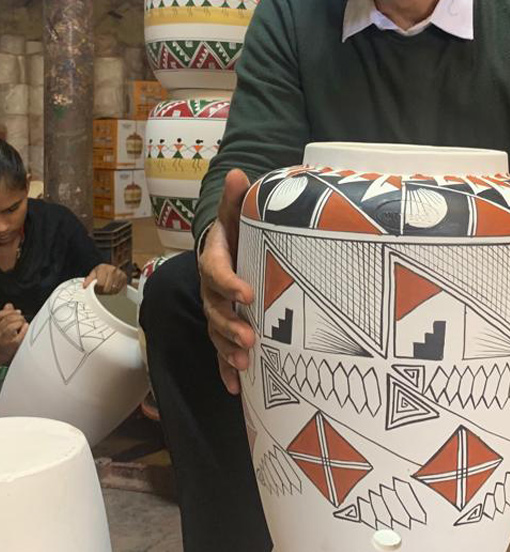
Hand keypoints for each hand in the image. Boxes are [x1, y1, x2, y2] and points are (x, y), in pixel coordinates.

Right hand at [0, 303, 27, 364]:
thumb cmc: (2, 346)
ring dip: (22, 322)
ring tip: (22, 326)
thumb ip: (3, 316)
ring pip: (16, 322)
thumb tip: (9, 306)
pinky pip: (22, 330)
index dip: (9, 311)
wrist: (0, 362)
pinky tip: (25, 328)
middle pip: (10, 317)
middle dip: (18, 317)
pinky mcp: (13, 344)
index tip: (16, 312)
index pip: (0, 314)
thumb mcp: (0, 329)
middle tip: (21, 321)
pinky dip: (25, 328)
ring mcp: (4, 338)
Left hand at [84, 264, 127, 293]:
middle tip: (101, 290)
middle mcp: (113, 270)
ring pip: (113, 290)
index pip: (100, 284)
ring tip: (105, 289)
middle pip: (107, 288)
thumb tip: (85, 286)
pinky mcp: (124, 278)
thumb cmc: (101, 271)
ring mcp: (120, 274)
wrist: (111, 267)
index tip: (96, 289)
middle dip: (103, 291)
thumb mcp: (93, 273)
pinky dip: (114, 291)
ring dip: (109, 292)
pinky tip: (111, 288)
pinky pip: (118, 289)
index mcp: (103, 268)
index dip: (97, 289)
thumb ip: (88, 280)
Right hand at [199, 169, 255, 395]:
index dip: (228, 283)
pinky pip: (221, 352)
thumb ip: (235, 200)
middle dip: (229, 325)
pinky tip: (238, 388)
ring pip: (217, 333)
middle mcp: (210, 290)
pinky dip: (226, 370)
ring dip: (228, 350)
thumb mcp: (235, 215)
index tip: (247, 292)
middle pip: (214, 310)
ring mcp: (215, 311)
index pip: (215, 272)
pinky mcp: (224, 327)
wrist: (229, 251)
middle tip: (249, 336)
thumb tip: (236, 172)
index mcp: (214, 261)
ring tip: (246, 362)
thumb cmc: (235, 233)